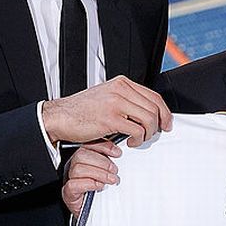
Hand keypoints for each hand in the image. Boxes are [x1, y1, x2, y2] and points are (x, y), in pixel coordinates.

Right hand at [42, 77, 171, 148]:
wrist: (60, 116)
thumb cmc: (81, 111)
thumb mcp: (107, 98)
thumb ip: (125, 101)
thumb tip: (145, 112)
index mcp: (121, 83)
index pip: (153, 95)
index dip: (164, 111)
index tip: (165, 122)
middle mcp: (120, 90)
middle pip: (154, 107)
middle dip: (159, 124)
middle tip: (155, 134)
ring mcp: (115, 103)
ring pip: (149, 118)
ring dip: (147, 133)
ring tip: (139, 139)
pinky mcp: (110, 118)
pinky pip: (137, 130)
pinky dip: (138, 139)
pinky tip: (130, 142)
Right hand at [62, 141, 121, 217]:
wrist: (95, 215)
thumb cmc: (101, 195)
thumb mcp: (108, 175)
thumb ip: (110, 164)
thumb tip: (120, 155)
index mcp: (83, 160)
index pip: (89, 145)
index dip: (103, 146)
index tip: (118, 153)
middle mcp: (74, 167)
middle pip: (81, 154)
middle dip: (102, 162)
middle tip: (115, 171)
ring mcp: (69, 180)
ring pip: (78, 168)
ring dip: (98, 173)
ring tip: (111, 180)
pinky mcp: (68, 194)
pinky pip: (74, 184)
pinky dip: (89, 183)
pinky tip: (100, 186)